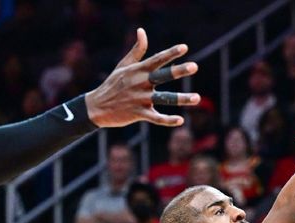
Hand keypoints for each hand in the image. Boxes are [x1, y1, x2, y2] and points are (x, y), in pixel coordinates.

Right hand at [85, 28, 200, 127]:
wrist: (97, 107)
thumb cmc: (113, 84)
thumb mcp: (123, 66)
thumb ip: (137, 50)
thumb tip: (142, 31)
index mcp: (138, 71)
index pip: (157, 59)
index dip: (171, 53)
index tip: (185, 48)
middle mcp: (141, 83)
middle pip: (162, 76)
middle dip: (178, 71)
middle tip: (195, 66)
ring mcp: (140, 99)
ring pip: (164, 98)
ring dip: (180, 98)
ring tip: (197, 98)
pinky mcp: (139, 113)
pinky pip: (156, 118)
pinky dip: (168, 120)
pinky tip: (181, 120)